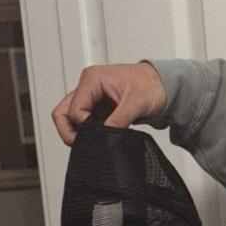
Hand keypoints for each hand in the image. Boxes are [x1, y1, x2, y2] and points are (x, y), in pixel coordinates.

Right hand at [51, 61, 166, 144]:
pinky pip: (83, 121)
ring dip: (78, 132)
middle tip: (83, 146)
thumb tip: (105, 138)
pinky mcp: (97, 107)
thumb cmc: (151, 85)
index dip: (83, 126)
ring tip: (93, 142)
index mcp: (92, 79)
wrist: (163, 84)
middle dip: (69, 132)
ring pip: (70, 118)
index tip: (98, 135)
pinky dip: (88, 132)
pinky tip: (100, 138)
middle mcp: (88, 86)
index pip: (73, 109)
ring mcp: (91, 97)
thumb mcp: (136, 104)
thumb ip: (118, 121)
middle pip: (63, 112)